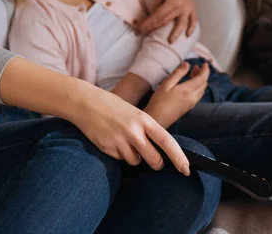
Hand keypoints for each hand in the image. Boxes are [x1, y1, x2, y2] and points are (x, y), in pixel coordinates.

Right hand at [71, 82, 189, 175]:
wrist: (85, 102)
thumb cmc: (111, 106)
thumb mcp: (134, 113)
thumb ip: (146, 130)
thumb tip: (159, 150)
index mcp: (144, 120)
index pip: (167, 142)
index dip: (179, 157)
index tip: (185, 168)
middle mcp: (134, 132)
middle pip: (154, 160)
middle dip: (156, 163)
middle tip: (155, 161)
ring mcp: (120, 140)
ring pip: (135, 161)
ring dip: (134, 157)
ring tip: (124, 141)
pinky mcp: (107, 147)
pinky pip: (119, 158)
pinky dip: (119, 154)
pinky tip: (112, 140)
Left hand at [140, 0, 196, 43]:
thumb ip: (157, 3)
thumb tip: (153, 15)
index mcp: (172, 1)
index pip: (158, 16)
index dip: (148, 23)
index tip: (140, 28)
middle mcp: (181, 7)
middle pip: (166, 21)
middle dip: (155, 27)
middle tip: (145, 33)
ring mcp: (188, 8)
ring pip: (181, 24)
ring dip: (176, 33)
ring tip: (170, 42)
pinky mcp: (192, 8)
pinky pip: (193, 19)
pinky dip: (192, 27)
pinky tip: (188, 35)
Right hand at [144, 62, 208, 128]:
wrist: (157, 119)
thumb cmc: (159, 101)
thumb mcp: (166, 84)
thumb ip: (178, 73)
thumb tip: (187, 64)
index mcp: (188, 90)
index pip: (202, 78)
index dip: (205, 70)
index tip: (205, 63)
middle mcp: (193, 97)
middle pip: (204, 84)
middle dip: (202, 74)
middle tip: (195, 67)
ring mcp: (191, 103)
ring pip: (202, 90)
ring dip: (200, 81)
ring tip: (192, 74)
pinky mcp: (188, 107)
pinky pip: (198, 95)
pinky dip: (197, 87)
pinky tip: (189, 85)